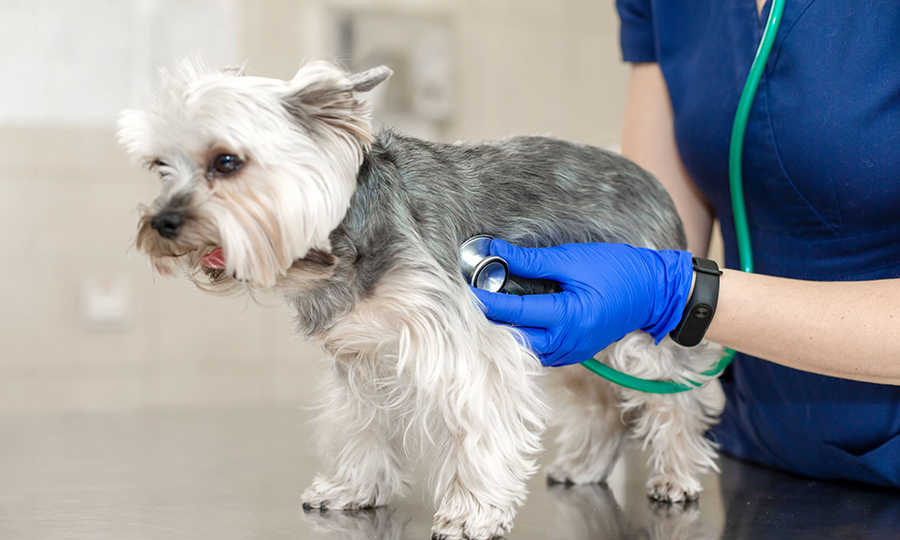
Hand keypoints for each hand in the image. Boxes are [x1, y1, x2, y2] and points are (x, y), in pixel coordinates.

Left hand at [470, 239, 693, 366]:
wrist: (655, 293)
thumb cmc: (618, 270)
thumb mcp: (573, 259)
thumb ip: (531, 261)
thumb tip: (494, 253)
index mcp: (567, 318)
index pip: (514, 313)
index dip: (485, 301)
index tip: (463, 288)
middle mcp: (567, 342)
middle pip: (514, 341)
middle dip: (490, 324)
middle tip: (467, 305)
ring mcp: (571, 352)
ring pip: (525, 350)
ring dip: (505, 334)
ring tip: (484, 313)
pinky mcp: (573, 352)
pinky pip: (540, 351)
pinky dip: (523, 337)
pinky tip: (511, 322)